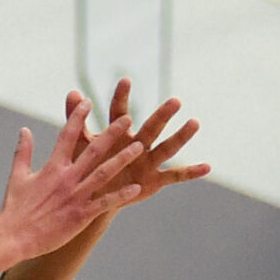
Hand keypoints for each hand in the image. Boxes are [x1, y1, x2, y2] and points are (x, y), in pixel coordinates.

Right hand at [0, 100, 143, 260]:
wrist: (12, 238)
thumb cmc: (14, 209)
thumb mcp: (17, 177)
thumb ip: (23, 152)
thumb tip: (24, 130)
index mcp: (52, 168)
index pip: (67, 136)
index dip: (78, 117)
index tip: (88, 102)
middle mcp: (66, 178)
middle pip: (93, 151)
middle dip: (111, 133)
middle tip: (127, 118)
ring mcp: (75, 196)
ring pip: (104, 173)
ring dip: (122, 159)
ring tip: (139, 147)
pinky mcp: (80, 215)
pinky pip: (104, 203)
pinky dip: (120, 195)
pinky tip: (136, 188)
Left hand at [64, 79, 209, 209]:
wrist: (92, 199)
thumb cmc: (87, 167)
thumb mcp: (81, 145)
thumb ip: (75, 120)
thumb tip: (72, 92)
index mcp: (118, 134)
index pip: (119, 113)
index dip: (121, 97)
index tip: (124, 80)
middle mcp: (137, 143)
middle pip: (151, 127)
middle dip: (161, 115)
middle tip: (175, 101)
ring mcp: (148, 161)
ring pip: (167, 147)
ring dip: (181, 137)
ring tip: (195, 123)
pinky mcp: (154, 180)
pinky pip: (175, 175)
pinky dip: (191, 172)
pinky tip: (207, 167)